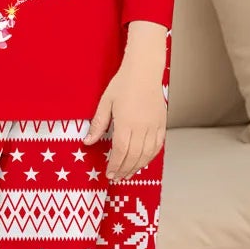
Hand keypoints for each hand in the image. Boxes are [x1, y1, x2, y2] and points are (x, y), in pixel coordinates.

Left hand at [85, 21, 168, 181]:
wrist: (144, 71)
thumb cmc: (123, 84)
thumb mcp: (105, 102)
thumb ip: (98, 124)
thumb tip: (87, 141)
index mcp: (126, 122)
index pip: (120, 151)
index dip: (115, 165)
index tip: (109, 173)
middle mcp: (142, 127)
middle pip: (134, 156)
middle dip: (125, 170)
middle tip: (117, 178)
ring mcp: (154, 126)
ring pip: (147, 154)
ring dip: (137, 167)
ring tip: (129, 173)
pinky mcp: (162, 123)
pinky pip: (158, 146)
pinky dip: (151, 156)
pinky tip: (143, 161)